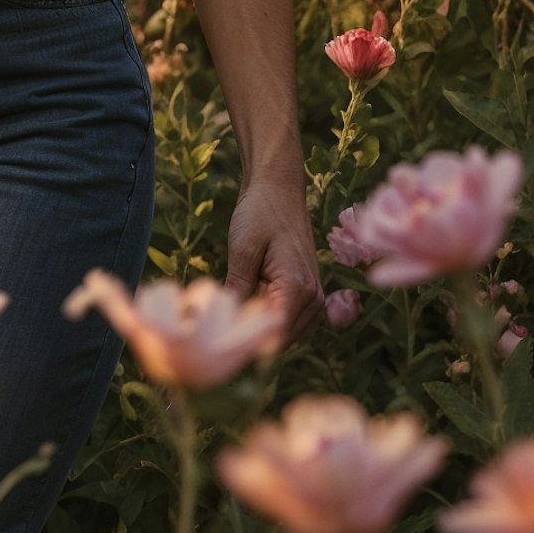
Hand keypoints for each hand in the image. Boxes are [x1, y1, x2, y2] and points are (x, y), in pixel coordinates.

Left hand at [225, 172, 322, 345]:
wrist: (278, 189)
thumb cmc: (260, 213)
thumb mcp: (242, 249)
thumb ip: (239, 290)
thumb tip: (228, 325)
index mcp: (298, 289)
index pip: (276, 336)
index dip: (248, 343)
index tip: (221, 342)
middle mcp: (313, 300)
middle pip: (281, 341)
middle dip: (252, 338)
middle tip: (220, 327)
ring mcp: (314, 299)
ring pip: (285, 337)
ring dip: (260, 330)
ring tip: (233, 314)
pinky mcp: (308, 296)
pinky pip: (288, 324)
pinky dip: (268, 322)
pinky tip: (248, 306)